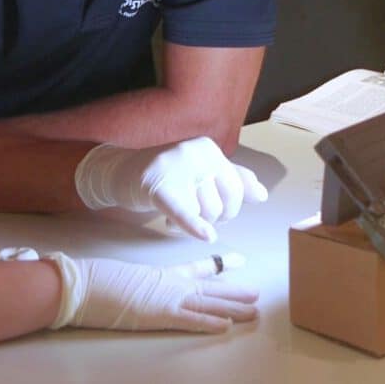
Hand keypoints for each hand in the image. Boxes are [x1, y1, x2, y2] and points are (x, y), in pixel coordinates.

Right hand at [46, 251, 257, 331]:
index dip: (218, 266)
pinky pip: (190, 319)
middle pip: (209, 287)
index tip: (237, 260)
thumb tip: (134, 286)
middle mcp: (169, 284)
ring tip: (253, 311)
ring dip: (232, 308)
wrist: (85, 284)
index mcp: (161, 275)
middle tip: (257, 293)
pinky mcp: (159, 315)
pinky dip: (209, 322)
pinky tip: (225, 325)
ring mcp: (166, 298)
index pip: (196, 268)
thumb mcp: (123, 278)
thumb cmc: (97, 281)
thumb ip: (136, 282)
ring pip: (207, 303)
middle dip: (234, 291)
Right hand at [74, 136, 267, 241]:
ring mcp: (175, 166)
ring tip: (174, 216)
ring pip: (204, 212)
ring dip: (191, 224)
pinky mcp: (156, 185)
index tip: (215, 211)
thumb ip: (232, 179)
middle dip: (211, 218)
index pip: (237, 189)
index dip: (229, 207)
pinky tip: (206, 236)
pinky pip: (183, 209)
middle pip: (222, 204)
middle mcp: (195, 152)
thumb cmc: (166, 176)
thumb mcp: (201, 172)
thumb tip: (262, 194)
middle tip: (191, 214)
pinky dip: (194, 224)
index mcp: (209, 149)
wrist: (121, 172)